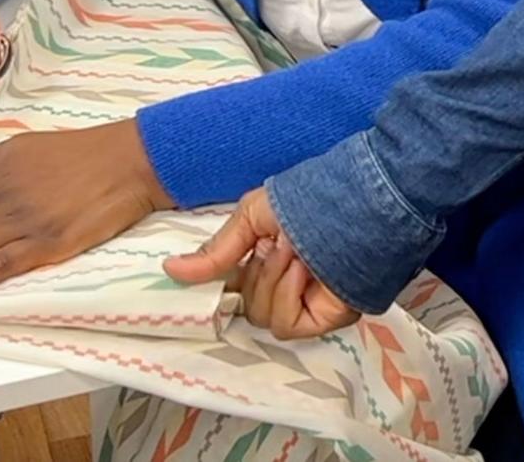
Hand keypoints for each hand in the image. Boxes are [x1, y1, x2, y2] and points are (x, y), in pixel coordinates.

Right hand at [165, 188, 359, 339]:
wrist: (354, 203)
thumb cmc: (308, 200)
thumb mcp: (251, 217)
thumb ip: (214, 251)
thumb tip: (169, 271)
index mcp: (267, 259)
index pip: (234, 288)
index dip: (221, 283)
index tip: (210, 273)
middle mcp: (285, 284)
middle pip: (246, 304)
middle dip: (256, 272)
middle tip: (278, 244)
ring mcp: (304, 303)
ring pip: (262, 316)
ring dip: (272, 280)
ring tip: (295, 252)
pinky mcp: (323, 319)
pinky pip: (285, 324)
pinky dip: (287, 296)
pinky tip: (304, 270)